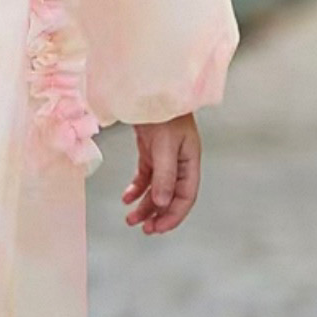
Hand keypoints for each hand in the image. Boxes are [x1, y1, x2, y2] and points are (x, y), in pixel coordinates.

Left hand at [122, 112, 200, 234]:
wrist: (148, 87)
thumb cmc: (163, 112)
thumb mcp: (165, 145)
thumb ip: (164, 175)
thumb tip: (162, 203)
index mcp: (190, 162)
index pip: (186, 197)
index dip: (173, 216)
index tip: (157, 228)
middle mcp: (179, 162)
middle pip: (170, 196)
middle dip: (157, 214)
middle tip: (143, 229)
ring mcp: (164, 157)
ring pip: (156, 189)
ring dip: (144, 204)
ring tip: (130, 218)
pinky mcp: (150, 151)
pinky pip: (145, 176)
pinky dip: (136, 188)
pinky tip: (126, 198)